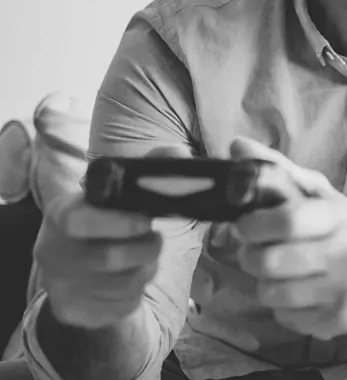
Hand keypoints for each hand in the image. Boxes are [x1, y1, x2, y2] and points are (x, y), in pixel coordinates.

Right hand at [34, 146, 188, 328]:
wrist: (76, 272)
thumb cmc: (105, 224)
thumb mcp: (117, 196)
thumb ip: (147, 172)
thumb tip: (177, 153)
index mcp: (62, 214)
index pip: (78, 220)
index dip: (118, 223)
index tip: (147, 221)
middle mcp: (53, 250)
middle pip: (108, 258)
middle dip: (146, 249)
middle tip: (155, 239)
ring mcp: (60, 284)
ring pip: (121, 284)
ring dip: (145, 269)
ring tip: (144, 258)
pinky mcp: (74, 311)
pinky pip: (120, 305)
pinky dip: (136, 292)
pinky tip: (130, 280)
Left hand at [227, 138, 346, 339]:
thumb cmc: (336, 227)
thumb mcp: (313, 193)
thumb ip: (274, 170)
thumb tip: (236, 146)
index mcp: (339, 216)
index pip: (286, 221)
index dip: (254, 225)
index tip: (245, 225)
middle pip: (270, 262)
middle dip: (251, 257)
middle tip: (256, 250)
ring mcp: (344, 291)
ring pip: (271, 294)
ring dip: (264, 283)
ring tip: (279, 272)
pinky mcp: (336, 322)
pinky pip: (285, 318)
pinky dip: (282, 306)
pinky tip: (298, 292)